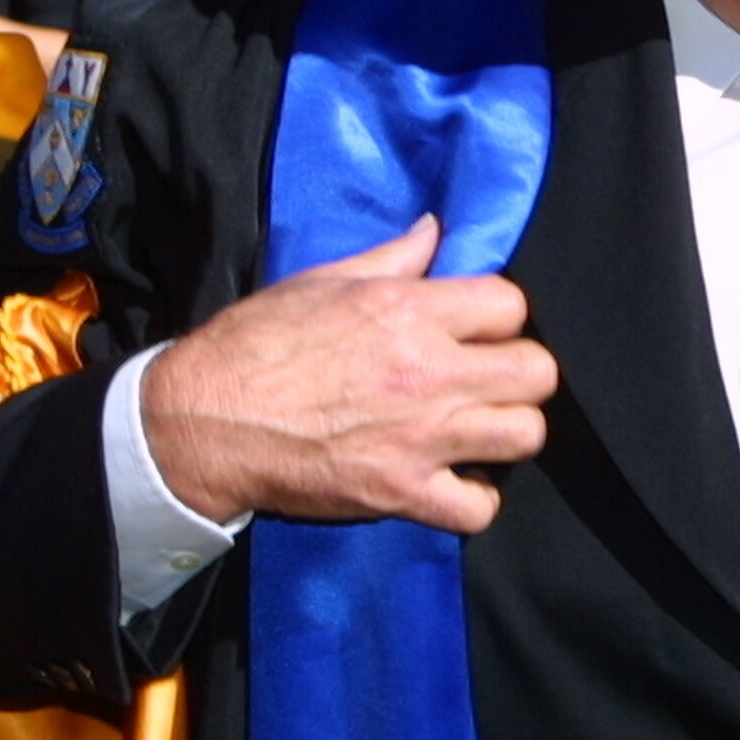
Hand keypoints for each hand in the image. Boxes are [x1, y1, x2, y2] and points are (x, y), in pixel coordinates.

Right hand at [138, 217, 557, 533]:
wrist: (201, 421)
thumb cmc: (254, 344)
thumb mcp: (321, 282)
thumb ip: (392, 260)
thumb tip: (436, 231)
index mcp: (409, 312)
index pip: (511, 304)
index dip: (500, 318)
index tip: (477, 331)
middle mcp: (428, 373)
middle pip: (538, 373)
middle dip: (521, 375)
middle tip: (488, 382)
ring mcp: (421, 437)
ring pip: (525, 435)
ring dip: (507, 433)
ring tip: (477, 430)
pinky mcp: (402, 492)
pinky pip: (479, 508)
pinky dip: (474, 501)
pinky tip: (453, 482)